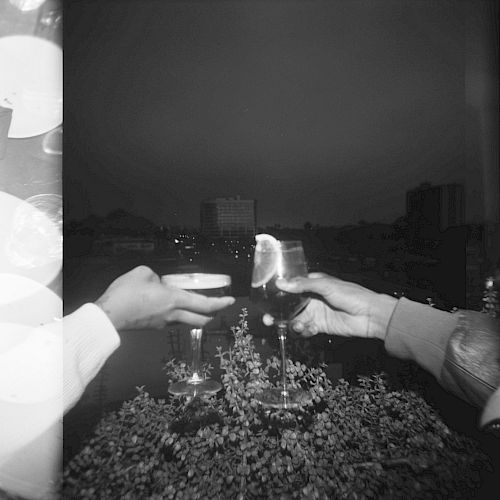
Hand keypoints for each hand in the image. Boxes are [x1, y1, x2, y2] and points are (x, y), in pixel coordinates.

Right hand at [95, 266, 234, 329]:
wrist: (108, 316)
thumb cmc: (126, 293)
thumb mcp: (143, 273)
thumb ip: (156, 276)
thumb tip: (158, 282)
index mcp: (174, 300)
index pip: (205, 304)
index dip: (221, 303)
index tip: (231, 300)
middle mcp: (173, 315)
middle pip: (202, 319)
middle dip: (214, 314)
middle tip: (218, 306)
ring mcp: (164, 323)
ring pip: (188, 322)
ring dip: (197, 316)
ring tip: (197, 305)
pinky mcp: (153, 327)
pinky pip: (174, 322)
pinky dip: (180, 316)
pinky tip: (173, 307)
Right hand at [263, 272, 396, 339]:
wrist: (369, 315)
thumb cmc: (351, 294)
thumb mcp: (326, 286)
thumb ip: (303, 285)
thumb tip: (280, 284)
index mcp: (312, 284)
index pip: (290, 287)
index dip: (277, 293)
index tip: (265, 300)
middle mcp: (311, 298)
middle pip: (288, 306)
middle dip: (277, 314)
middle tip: (269, 320)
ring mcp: (315, 313)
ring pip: (294, 319)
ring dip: (291, 324)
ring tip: (297, 326)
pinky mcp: (320, 326)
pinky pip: (305, 330)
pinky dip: (304, 331)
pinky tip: (310, 330)